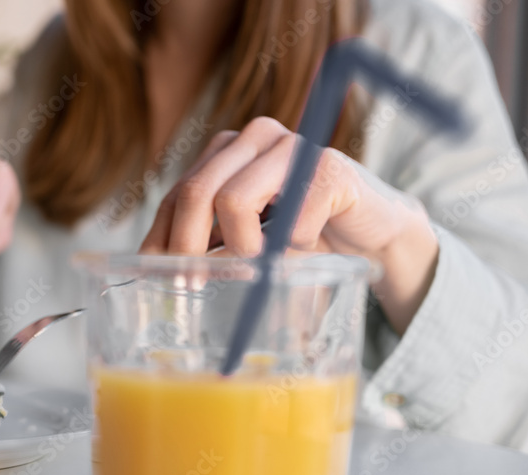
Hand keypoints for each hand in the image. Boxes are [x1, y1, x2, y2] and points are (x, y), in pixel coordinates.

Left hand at [140, 117, 439, 333]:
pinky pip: (291, 222)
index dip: (162, 238)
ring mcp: (292, 147)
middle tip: (194, 284)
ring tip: (260, 263)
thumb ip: (208, 241)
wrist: (371, 229)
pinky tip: (310, 246)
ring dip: (242, 249)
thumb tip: (155, 271)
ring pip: (234, 201)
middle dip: (186, 247)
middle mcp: (254, 138)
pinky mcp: (330, 168)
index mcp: (226, 151)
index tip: (158, 277)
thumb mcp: (245, 235)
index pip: (176, 194)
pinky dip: (294, 249)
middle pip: (196, 192)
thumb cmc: (302, 233)